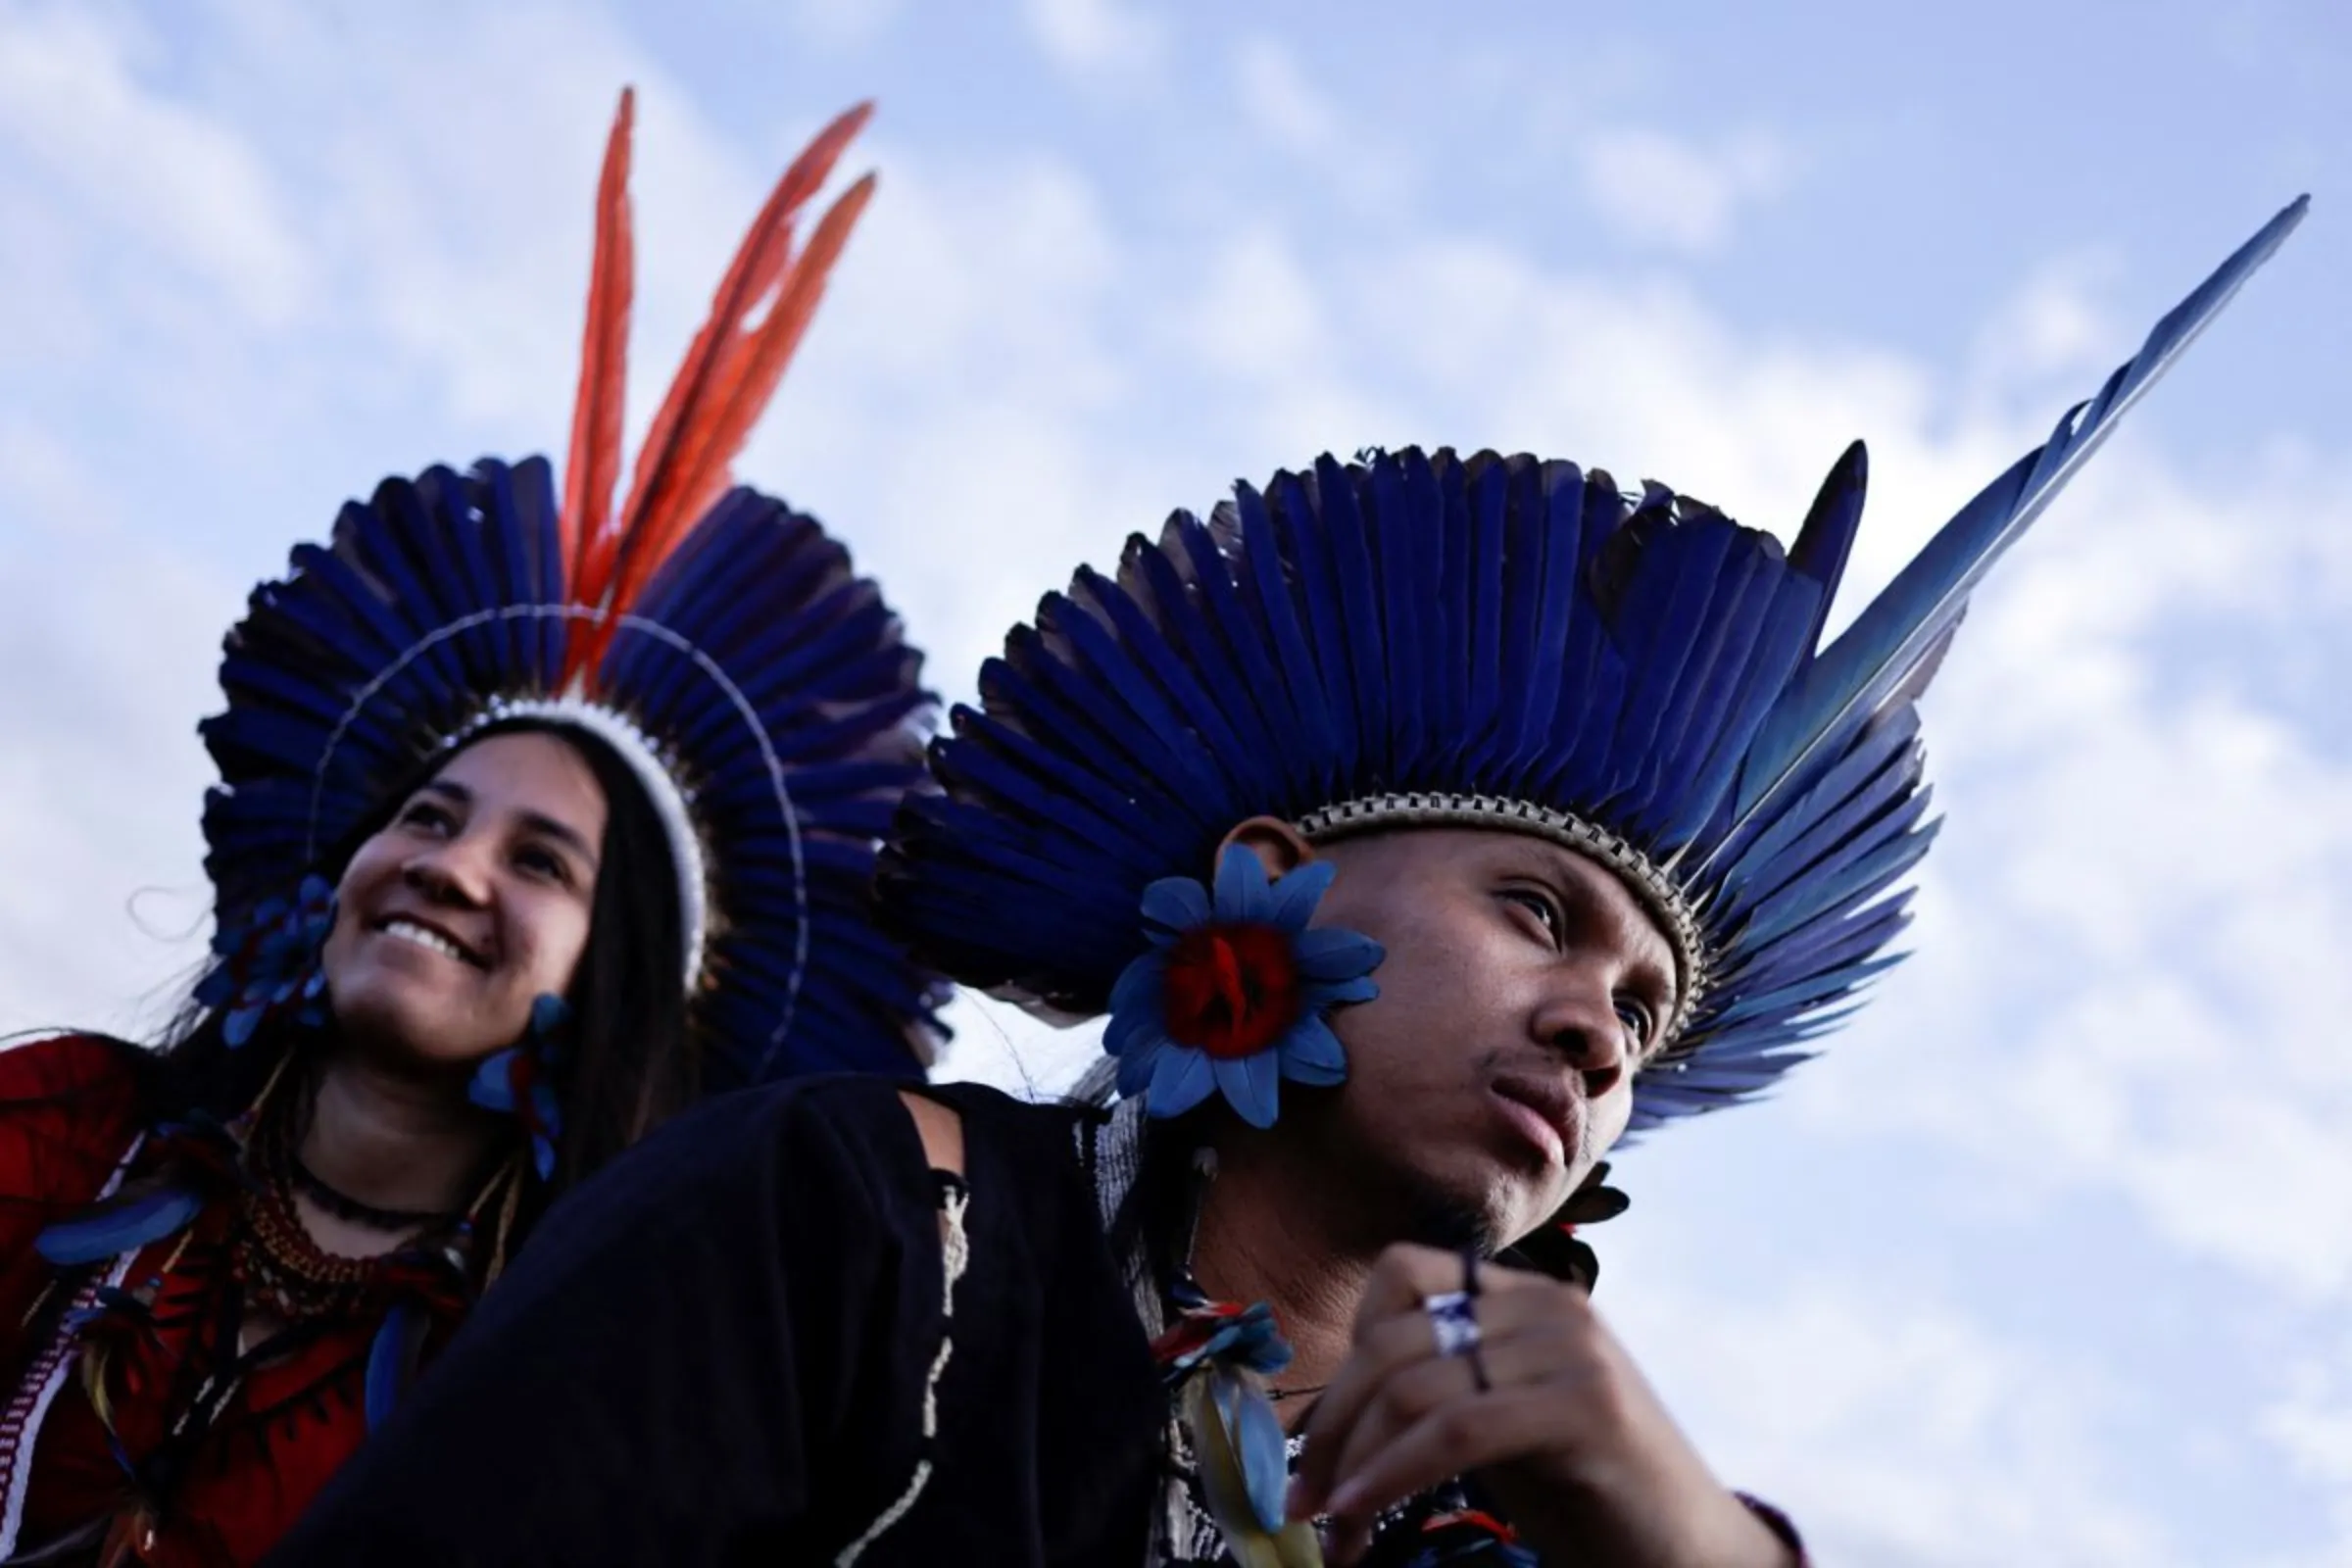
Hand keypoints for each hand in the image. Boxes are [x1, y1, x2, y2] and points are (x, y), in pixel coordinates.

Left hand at [1287, 1243, 1795, 1566]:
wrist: (1697, 1551)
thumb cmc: (1593, 1495)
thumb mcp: (1502, 1423)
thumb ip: (1440, 1394)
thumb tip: (1328, 1415)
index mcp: (1524, 1296)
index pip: (1400, 1274)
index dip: (1346, 1352)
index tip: (1322, 1434)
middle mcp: (1548, 1305)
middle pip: (1393, 1338)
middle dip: (1330, 1425)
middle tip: (1302, 1500)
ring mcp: (1571, 1350)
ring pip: (1413, 1384)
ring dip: (1353, 1464)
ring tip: (1332, 1528)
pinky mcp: (1585, 1407)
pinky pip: (1454, 1428)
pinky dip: (1391, 1474)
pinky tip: (1364, 1513)